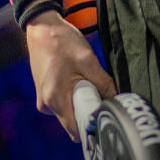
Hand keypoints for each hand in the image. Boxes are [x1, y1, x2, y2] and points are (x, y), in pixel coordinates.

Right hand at [25, 10, 115, 140]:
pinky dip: (71, 96)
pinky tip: (74, 78)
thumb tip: (117, 101)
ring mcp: (43, 101)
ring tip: (83, 79)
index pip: (76, 131)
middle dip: (87, 111)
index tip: (103, 116)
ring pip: (69, 113)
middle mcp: (46, 105)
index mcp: (55, 99)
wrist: (42, 28)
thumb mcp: (88, 60)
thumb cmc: (63, 41)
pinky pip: (62, 104)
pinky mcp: (44, 95)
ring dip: (79, 102)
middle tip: (96, 91)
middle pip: (73, 123)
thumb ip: (104, 84)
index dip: (92, 126)